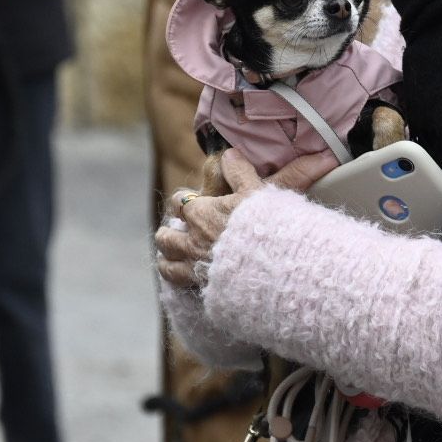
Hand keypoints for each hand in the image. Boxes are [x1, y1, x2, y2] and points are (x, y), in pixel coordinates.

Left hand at [154, 147, 337, 289]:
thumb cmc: (268, 227)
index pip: (178, 202)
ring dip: (168, 255)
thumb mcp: (256, 192)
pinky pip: (174, 280)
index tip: (189, 204)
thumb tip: (228, 154)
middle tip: (177, 231)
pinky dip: (175, 275)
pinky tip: (184, 274)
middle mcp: (191, 240)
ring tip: (175, 254)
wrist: (275, 268)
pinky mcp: (199, 287)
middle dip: (169, 231)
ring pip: (166, 260)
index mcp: (202, 213)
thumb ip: (239, 172)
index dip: (183, 202)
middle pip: (165, 235)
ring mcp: (193, 266)